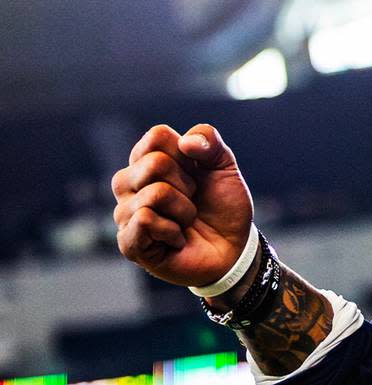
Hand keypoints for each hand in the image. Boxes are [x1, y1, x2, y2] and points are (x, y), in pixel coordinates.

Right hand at [112, 123, 253, 288]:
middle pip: (154, 163)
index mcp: (147, 160)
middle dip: (187, 184)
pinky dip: (173, 229)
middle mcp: (129, 183)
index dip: (187, 154)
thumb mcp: (224, 167)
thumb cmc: (223, 206)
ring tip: (185, 222)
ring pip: (154, 194)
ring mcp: (125, 212)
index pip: (156, 136)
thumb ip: (210, 142)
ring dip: (184, 210)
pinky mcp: (128, 242)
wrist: (233, 247)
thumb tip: (185, 142)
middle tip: (192, 200)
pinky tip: (176, 238)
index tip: (197, 173)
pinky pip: (145, 220)